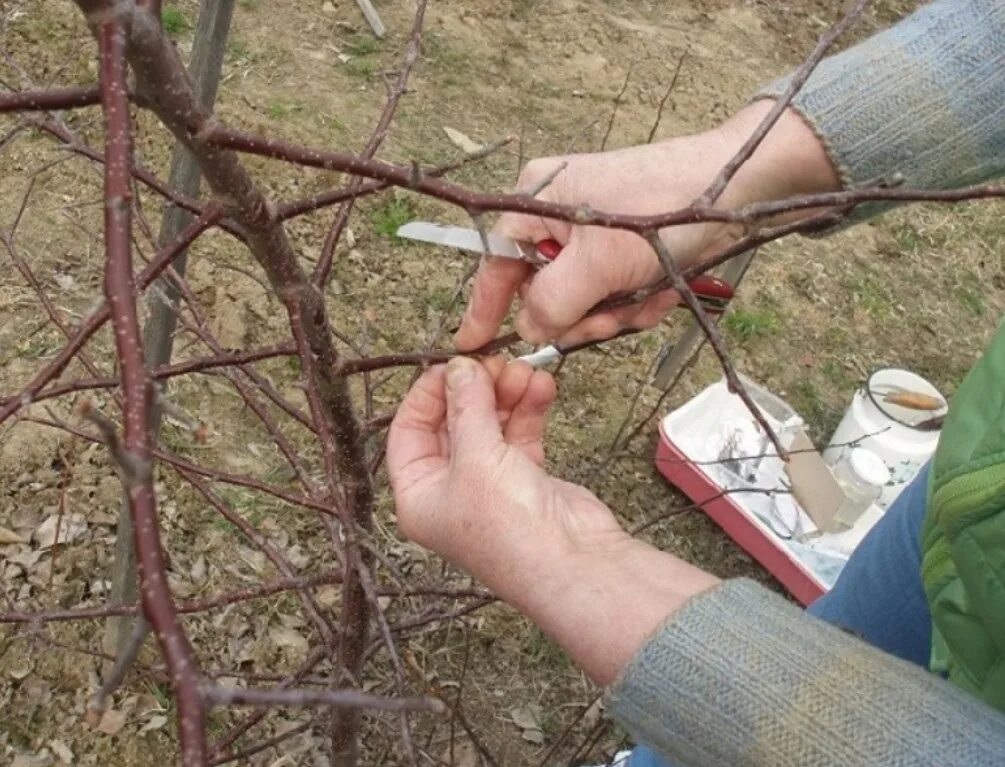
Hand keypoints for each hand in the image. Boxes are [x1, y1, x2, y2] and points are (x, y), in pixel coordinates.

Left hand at [388, 356, 719, 684]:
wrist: (572, 561)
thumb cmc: (509, 525)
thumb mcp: (476, 456)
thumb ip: (467, 405)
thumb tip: (460, 365)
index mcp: (419, 494)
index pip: (409, 431)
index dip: (428, 394)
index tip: (453, 363)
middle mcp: (450, 491)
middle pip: (453, 424)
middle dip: (476, 391)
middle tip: (496, 363)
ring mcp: (489, 485)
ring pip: (490, 425)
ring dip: (506, 395)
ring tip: (526, 371)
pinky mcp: (526, 479)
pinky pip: (520, 434)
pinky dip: (529, 410)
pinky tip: (542, 387)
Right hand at [454, 101, 839, 349]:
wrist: (738, 188)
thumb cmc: (661, 211)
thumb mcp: (597, 264)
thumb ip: (550, 303)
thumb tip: (529, 330)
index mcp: (535, 203)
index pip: (496, 265)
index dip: (485, 309)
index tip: (470, 348)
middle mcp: (558, 217)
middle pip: (544, 293)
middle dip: (581, 314)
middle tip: (609, 318)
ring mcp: (593, 235)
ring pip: (584, 301)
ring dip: (616, 311)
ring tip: (647, 296)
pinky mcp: (625, 250)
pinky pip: (614, 294)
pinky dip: (637, 302)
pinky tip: (662, 291)